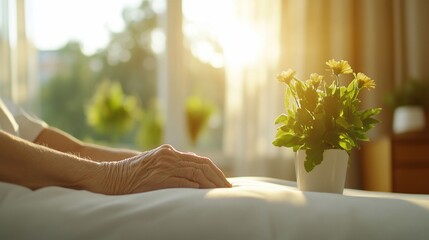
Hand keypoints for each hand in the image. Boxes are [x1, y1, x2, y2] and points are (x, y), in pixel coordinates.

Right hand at [98, 144, 231, 194]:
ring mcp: (164, 164)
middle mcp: (170, 155)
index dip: (215, 171)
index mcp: (170, 152)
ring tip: (222, 193)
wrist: (111, 176)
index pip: (200, 160)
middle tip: (229, 189)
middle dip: (218, 177)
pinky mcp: (158, 176)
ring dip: (212, 183)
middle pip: (202, 164)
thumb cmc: (131, 175)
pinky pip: (182, 180)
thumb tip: (192, 179)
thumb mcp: (154, 166)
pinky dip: (196, 186)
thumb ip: (171, 168)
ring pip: (196, 171)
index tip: (224, 183)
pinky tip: (205, 193)